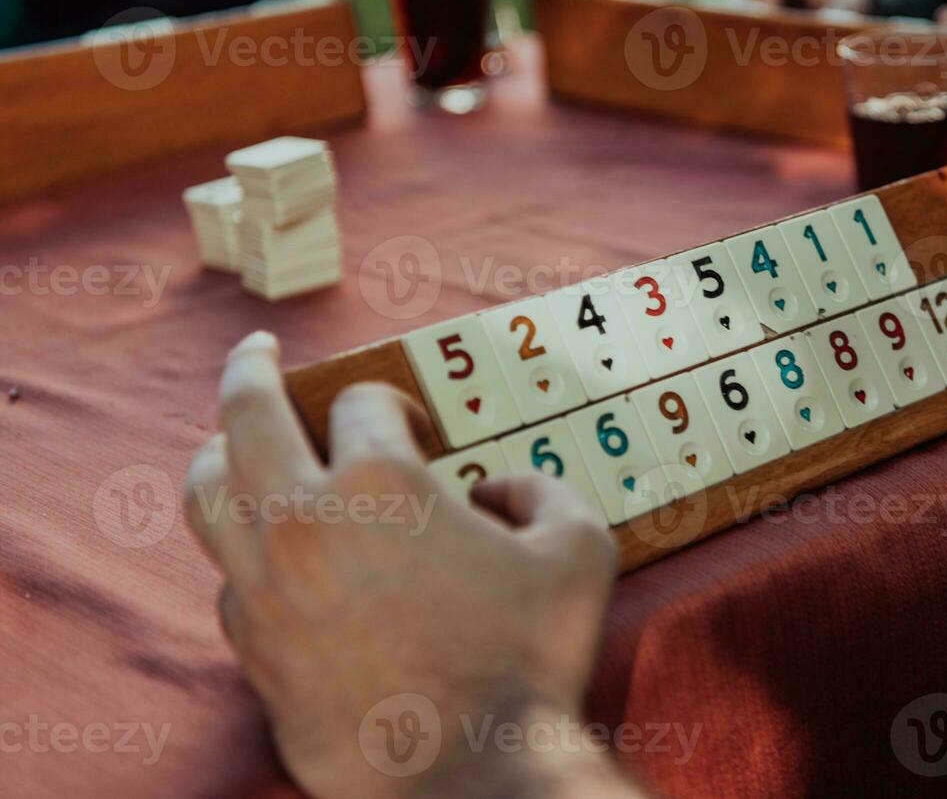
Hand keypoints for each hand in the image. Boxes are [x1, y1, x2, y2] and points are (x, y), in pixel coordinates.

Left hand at [184, 333, 638, 798]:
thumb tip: (496, 491)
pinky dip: (240, 547)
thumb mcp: (579, 549)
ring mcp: (264, 585)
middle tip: (256, 350)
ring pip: (206, 490)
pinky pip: (225, 575)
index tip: (416, 427)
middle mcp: (303, 518)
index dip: (394, 403)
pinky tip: (267, 551)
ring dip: (219, 451)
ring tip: (229, 441)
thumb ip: (542, 490)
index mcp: (382, 480)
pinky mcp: (252, 647)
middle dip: (251, 369)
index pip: (363, 402)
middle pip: (245, 412)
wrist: (470, 776)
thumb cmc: (529, 659)